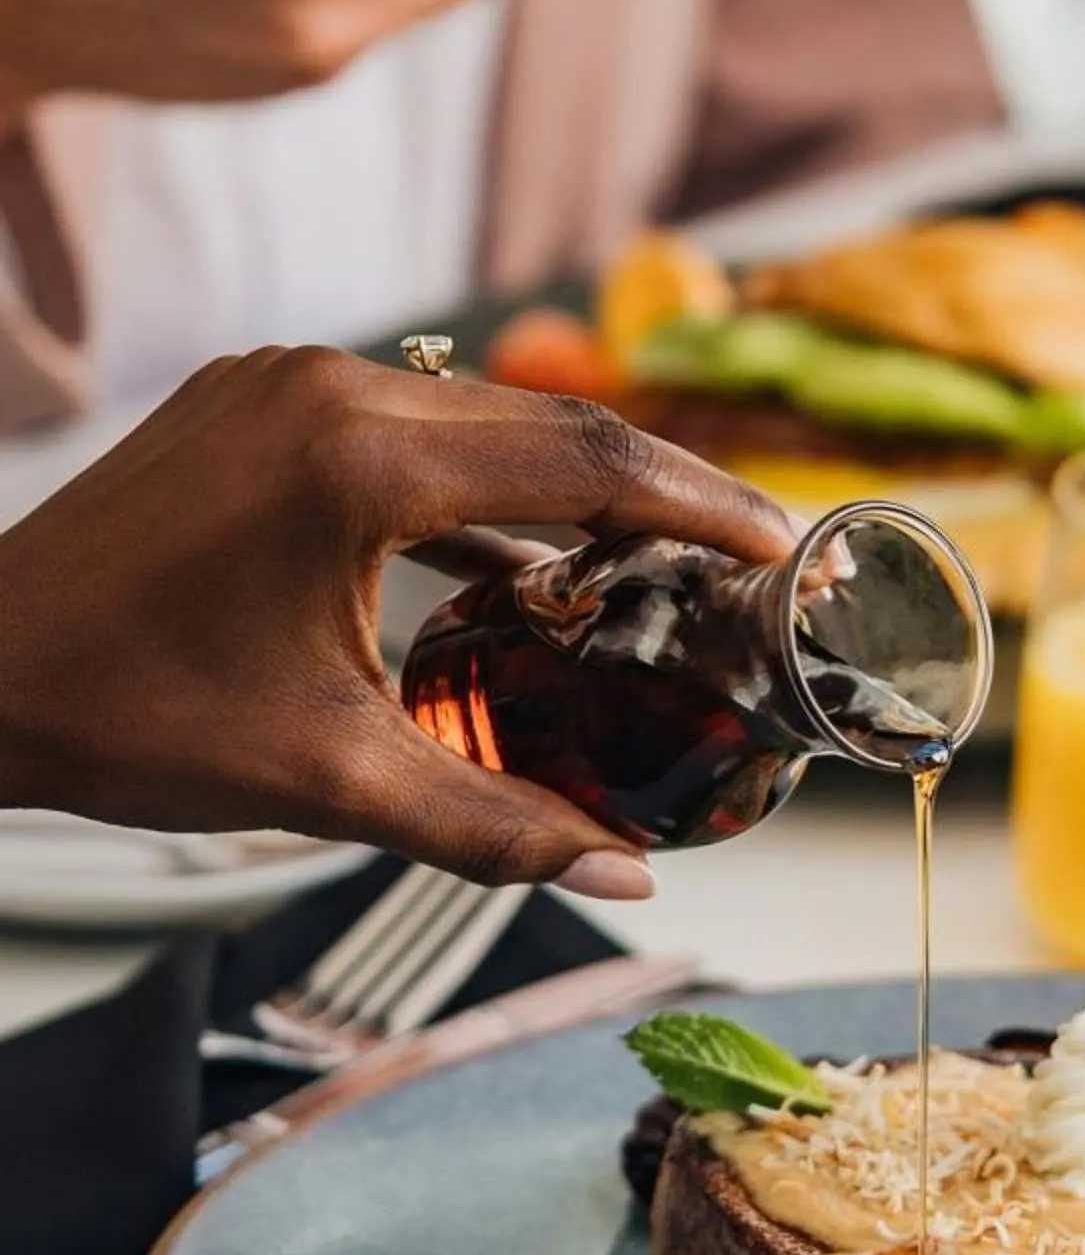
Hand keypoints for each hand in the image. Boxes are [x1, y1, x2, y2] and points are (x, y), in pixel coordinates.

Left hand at [0, 351, 794, 894]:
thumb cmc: (130, 717)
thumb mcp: (327, 780)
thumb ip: (491, 823)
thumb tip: (628, 872)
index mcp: (360, 459)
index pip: (584, 462)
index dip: (701, 503)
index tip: (783, 543)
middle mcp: (330, 387)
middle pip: (548, 424)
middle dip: (658, 489)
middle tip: (746, 554)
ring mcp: (287, 381)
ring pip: (479, 418)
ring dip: (569, 484)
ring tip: (652, 560)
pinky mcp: (255, 399)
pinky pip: (408, 425)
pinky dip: (481, 485)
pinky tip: (521, 563)